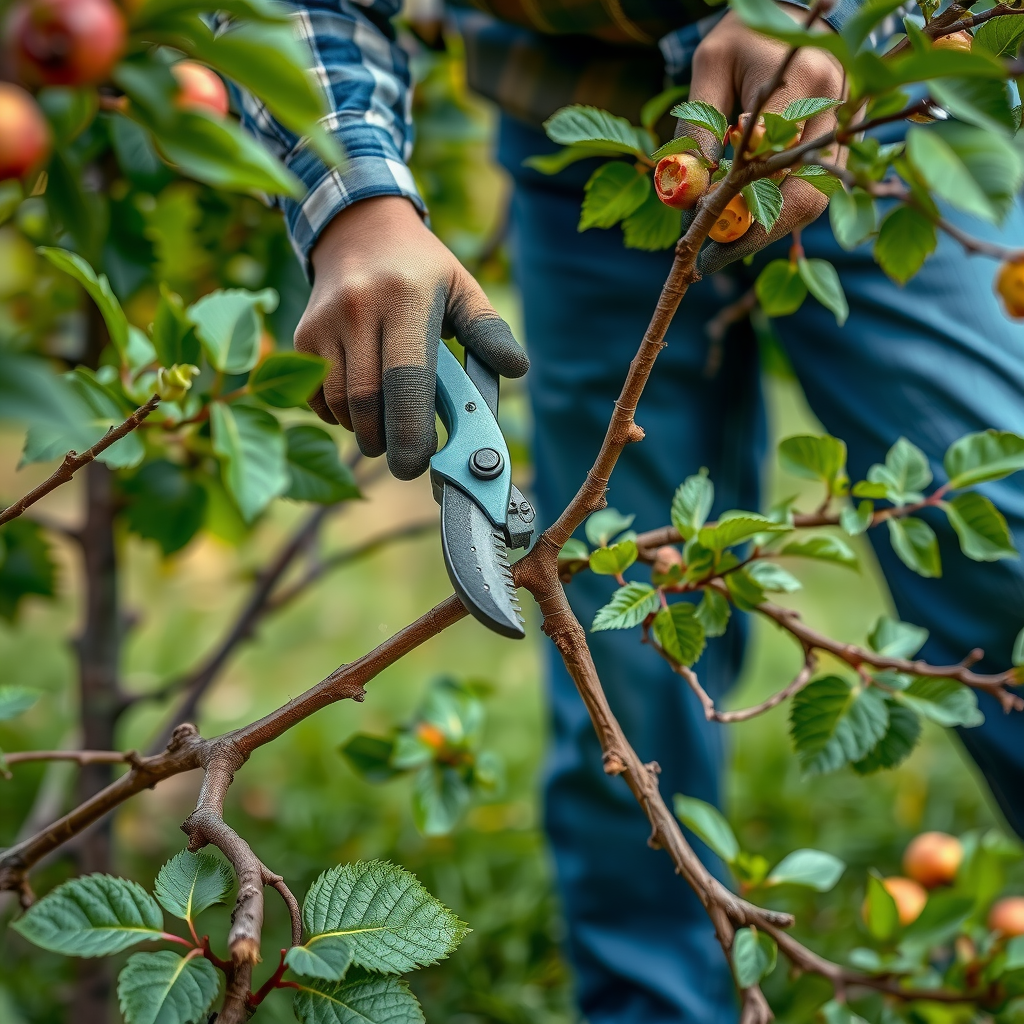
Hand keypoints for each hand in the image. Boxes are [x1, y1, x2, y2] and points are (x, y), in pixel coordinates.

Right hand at [295, 195, 528, 479]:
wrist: (359, 230)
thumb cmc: (422, 270)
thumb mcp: (463, 289)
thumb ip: (489, 331)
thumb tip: (516, 368)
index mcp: (405, 299)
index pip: (406, 381)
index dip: (410, 431)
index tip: (418, 463)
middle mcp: (359, 308)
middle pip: (367, 402)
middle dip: (386, 441)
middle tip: (405, 456)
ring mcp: (325, 323)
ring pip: (340, 404)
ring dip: (363, 431)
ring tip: (385, 425)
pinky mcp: (303, 335)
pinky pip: (317, 397)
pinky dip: (338, 415)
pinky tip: (360, 404)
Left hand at [683, 5, 845, 273]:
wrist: (791, 13)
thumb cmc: (744, 38)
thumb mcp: (709, 70)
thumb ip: (698, 129)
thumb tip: (688, 197)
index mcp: (805, 82)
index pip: (773, 163)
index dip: (738, 206)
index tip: (701, 233)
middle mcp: (839, 108)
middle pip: (806, 195)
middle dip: (756, 234)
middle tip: (710, 260)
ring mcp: (849, 127)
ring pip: (815, 200)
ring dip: (767, 230)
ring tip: (722, 248)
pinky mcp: (844, 142)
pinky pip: (814, 191)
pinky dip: (777, 213)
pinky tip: (744, 224)